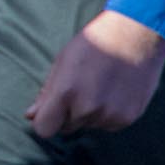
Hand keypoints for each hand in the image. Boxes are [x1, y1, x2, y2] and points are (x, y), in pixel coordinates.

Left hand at [27, 8, 164, 137]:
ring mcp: (109, 115)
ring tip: (99, 86)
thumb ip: (46, 92)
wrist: (134, 36)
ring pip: (89, 126)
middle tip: (80, 88)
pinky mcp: (128, 118)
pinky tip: (114, 91)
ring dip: (89, 113)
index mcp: (65, 92)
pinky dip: (108, 114)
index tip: (49, 111)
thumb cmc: (93, 45)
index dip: (44, 121)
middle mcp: (87, 109)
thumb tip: (31, 116)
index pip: (44, 128)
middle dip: (67, 114)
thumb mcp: (62, 62)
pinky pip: (109, 125)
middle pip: (66, 127)